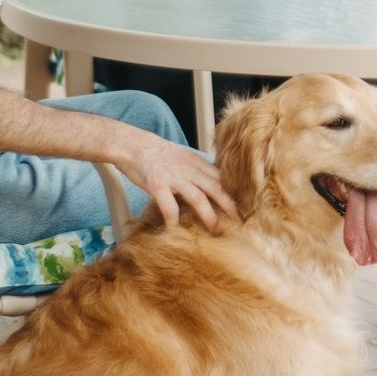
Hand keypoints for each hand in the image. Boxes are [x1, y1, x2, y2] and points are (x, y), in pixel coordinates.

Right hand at [124, 132, 238, 231]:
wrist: (132, 144)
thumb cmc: (156, 153)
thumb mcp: (182, 157)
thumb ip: (196, 169)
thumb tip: (211, 184)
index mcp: (197, 162)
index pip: (222, 178)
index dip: (234, 194)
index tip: (243, 208)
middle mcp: (189, 169)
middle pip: (217, 188)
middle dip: (230, 207)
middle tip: (239, 224)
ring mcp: (174, 177)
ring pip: (198, 199)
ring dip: (209, 217)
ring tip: (215, 232)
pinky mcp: (157, 185)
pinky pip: (169, 207)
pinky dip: (174, 221)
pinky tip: (175, 231)